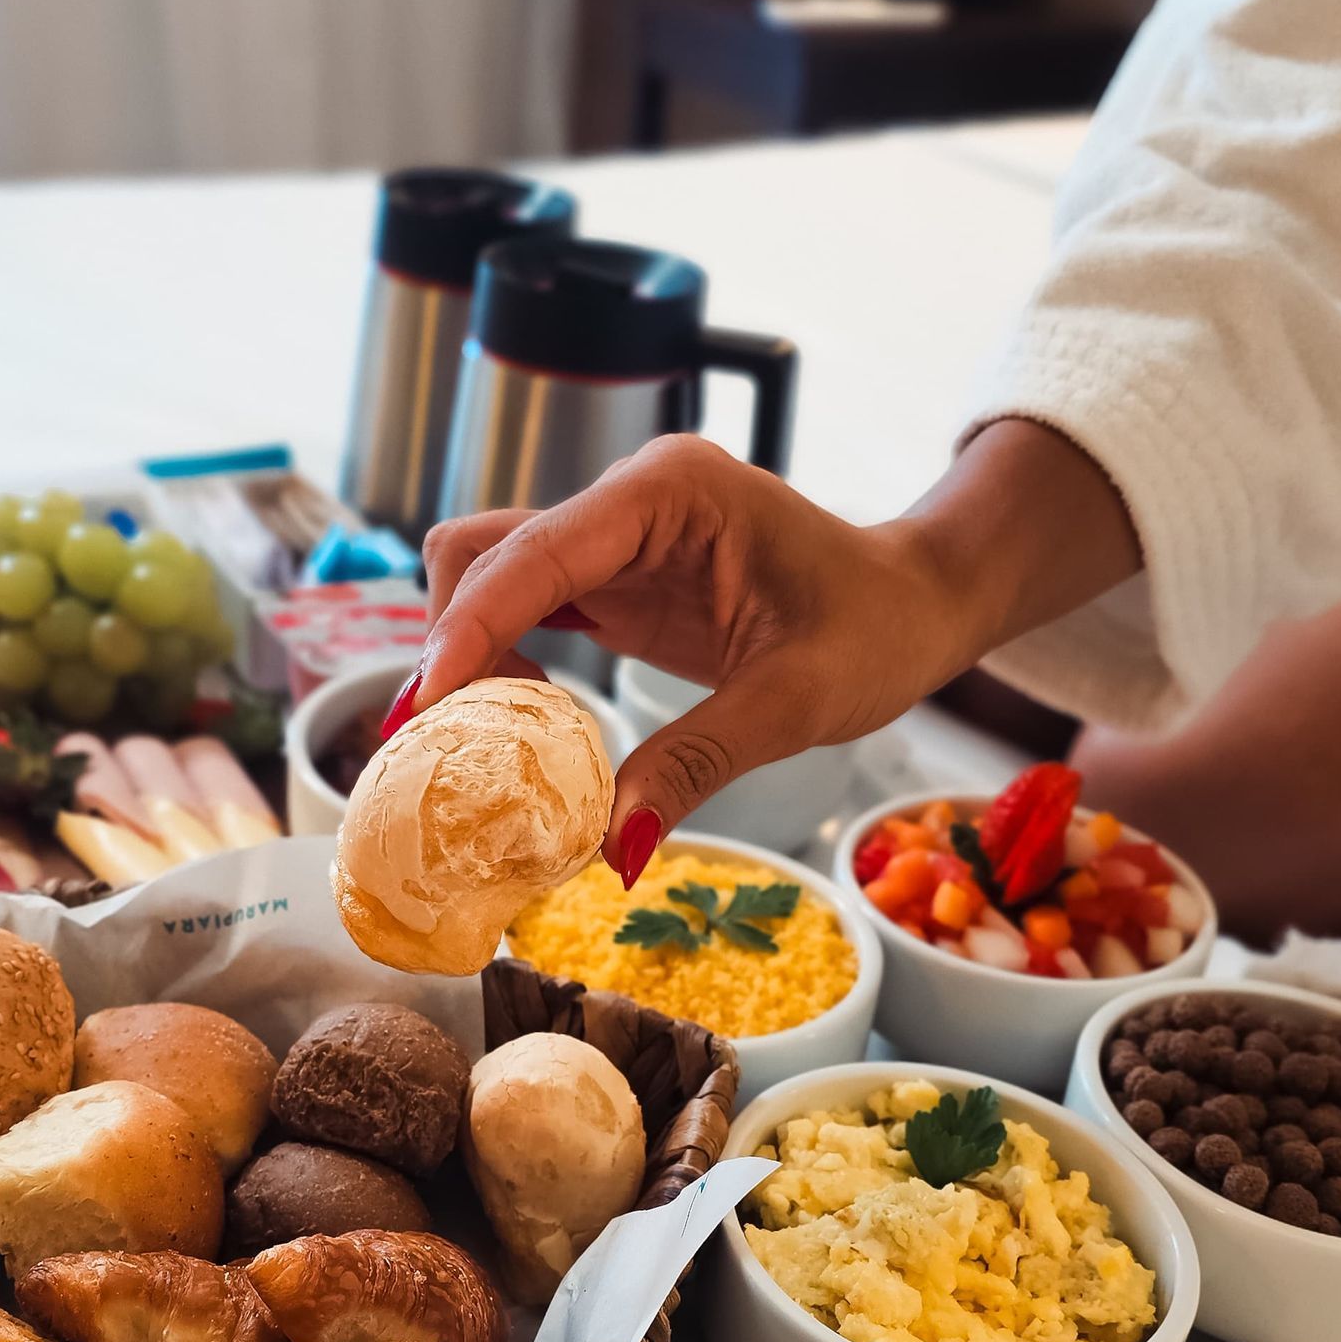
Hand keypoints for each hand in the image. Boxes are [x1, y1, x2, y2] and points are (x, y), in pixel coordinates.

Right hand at [405, 422, 1139, 876]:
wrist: (917, 602)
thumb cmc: (878, 628)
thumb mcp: (796, 703)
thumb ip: (697, 762)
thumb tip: (613, 847)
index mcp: (669, 494)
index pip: (535, 551)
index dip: (467, 628)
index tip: (423, 708)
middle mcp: (627, 500)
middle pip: (484, 552)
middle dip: (451, 645)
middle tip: (442, 750)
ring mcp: (615, 535)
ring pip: (490, 576)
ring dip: (469, 655)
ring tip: (481, 746)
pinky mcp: (615, 577)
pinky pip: (527, 607)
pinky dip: (503, 663)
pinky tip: (521, 725)